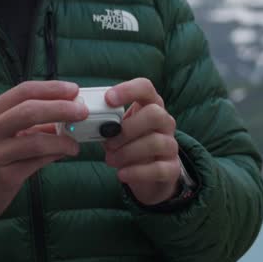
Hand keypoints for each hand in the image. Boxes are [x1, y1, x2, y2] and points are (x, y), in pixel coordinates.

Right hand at [0, 80, 87, 224]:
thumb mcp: (0, 133)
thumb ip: (29, 123)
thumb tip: (66, 114)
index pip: (23, 91)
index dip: (52, 88)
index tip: (73, 90)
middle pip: (30, 110)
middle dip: (62, 108)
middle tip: (82, 111)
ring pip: (36, 140)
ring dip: (63, 140)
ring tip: (75, 143)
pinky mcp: (3, 176)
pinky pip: (36, 162)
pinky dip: (55, 156)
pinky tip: (64, 154)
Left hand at [103, 78, 180, 205]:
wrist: (150, 173)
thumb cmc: (130, 143)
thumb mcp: (119, 130)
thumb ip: (108, 123)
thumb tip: (90, 122)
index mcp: (150, 106)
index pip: (145, 88)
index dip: (128, 90)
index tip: (108, 99)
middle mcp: (165, 122)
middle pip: (154, 114)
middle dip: (127, 129)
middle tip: (108, 142)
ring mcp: (171, 145)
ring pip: (155, 142)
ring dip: (127, 152)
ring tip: (111, 159)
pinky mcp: (172, 168)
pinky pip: (159, 169)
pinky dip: (136, 172)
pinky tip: (122, 174)